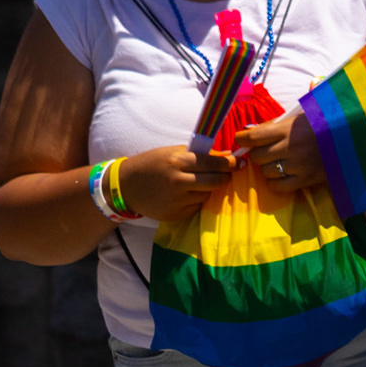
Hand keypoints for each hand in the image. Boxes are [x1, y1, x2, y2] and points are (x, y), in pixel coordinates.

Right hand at [111, 145, 230, 221]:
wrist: (126, 187)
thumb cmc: (152, 164)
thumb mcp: (172, 152)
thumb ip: (199, 154)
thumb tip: (227, 156)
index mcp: (177, 161)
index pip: (213, 163)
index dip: (230, 163)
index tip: (239, 162)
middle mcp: (179, 181)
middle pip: (216, 181)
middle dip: (225, 177)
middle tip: (228, 174)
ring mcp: (177, 200)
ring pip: (208, 195)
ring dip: (209, 189)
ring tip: (200, 183)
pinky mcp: (176, 214)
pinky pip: (197, 207)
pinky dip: (197, 200)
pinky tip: (187, 195)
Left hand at [235, 110, 325, 193]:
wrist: (349, 137)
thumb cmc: (321, 123)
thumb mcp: (297, 117)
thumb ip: (272, 124)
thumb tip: (248, 131)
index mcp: (288, 129)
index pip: (253, 137)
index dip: (242, 139)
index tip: (241, 139)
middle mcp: (291, 148)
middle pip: (258, 157)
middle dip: (257, 153)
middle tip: (265, 150)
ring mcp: (299, 166)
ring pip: (267, 172)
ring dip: (267, 168)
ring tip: (277, 161)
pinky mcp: (306, 180)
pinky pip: (278, 186)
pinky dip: (275, 182)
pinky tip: (281, 174)